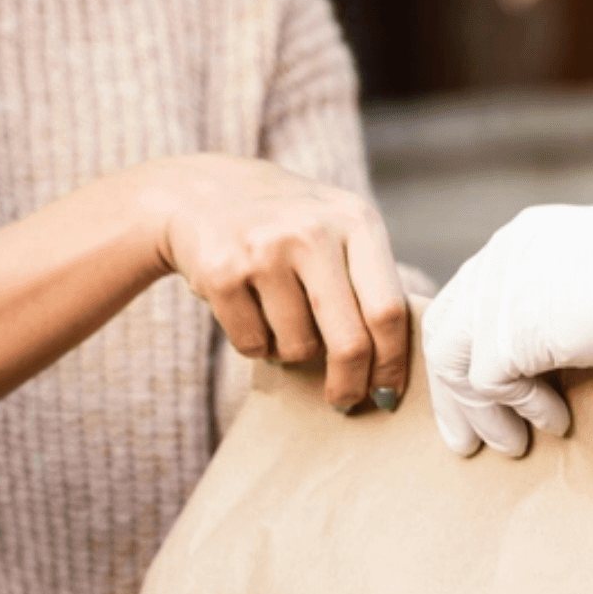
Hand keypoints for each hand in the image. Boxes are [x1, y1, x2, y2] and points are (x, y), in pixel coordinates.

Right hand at [149, 156, 408, 412]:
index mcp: (357, 222)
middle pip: (350, 342)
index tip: (387, 393)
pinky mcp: (222, 272)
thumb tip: (391, 370)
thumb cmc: (288, 228)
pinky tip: (249, 308)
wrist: (200, 193)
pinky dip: (256, 344)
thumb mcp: (339, 230)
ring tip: (280, 317)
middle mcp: (314, 232)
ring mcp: (265, 251)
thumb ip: (370, 284)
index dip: (391, 363)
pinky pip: (254, 345)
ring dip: (292, 351)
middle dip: (349, 384)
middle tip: (344, 401)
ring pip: (298, 348)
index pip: (389, 311)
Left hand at [422, 202, 592, 455]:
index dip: (468, 347)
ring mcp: (495, 291)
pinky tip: (556, 422)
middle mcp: (501, 256)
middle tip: (465, 438)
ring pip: (453, 362)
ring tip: (510, 447)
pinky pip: (490, 386)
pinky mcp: (503, 332)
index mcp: (526, 237)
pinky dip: (519, 411)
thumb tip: (556, 348)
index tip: (475, 390)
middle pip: (447, 328)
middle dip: (451, 389)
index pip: (472, 294)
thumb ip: (569, 299)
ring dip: (480, 413)